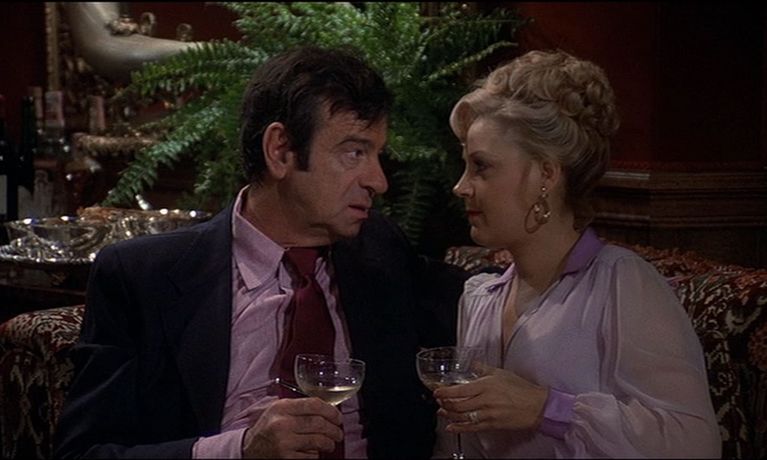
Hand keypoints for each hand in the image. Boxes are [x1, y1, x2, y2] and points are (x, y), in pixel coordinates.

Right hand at [241, 397, 342, 458]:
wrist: (248, 449)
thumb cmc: (268, 428)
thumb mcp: (279, 411)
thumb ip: (299, 407)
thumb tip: (328, 410)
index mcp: (282, 407)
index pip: (314, 404)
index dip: (331, 411)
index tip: (338, 417)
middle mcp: (282, 423)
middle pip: (319, 423)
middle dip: (334, 430)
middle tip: (338, 434)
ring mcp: (284, 442)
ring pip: (318, 440)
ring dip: (329, 443)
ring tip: (330, 444)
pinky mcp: (286, 458)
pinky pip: (311, 456)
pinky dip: (315, 455)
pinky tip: (312, 452)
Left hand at [432, 365, 548, 433]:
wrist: (537, 406)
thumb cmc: (522, 389)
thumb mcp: (501, 373)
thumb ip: (483, 369)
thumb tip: (472, 365)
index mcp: (485, 386)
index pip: (459, 390)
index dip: (445, 392)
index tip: (437, 391)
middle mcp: (484, 401)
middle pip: (457, 405)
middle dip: (444, 403)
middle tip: (438, 400)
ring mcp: (487, 414)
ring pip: (462, 416)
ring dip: (449, 414)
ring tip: (442, 411)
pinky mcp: (491, 425)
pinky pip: (471, 427)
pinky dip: (459, 428)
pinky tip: (451, 427)